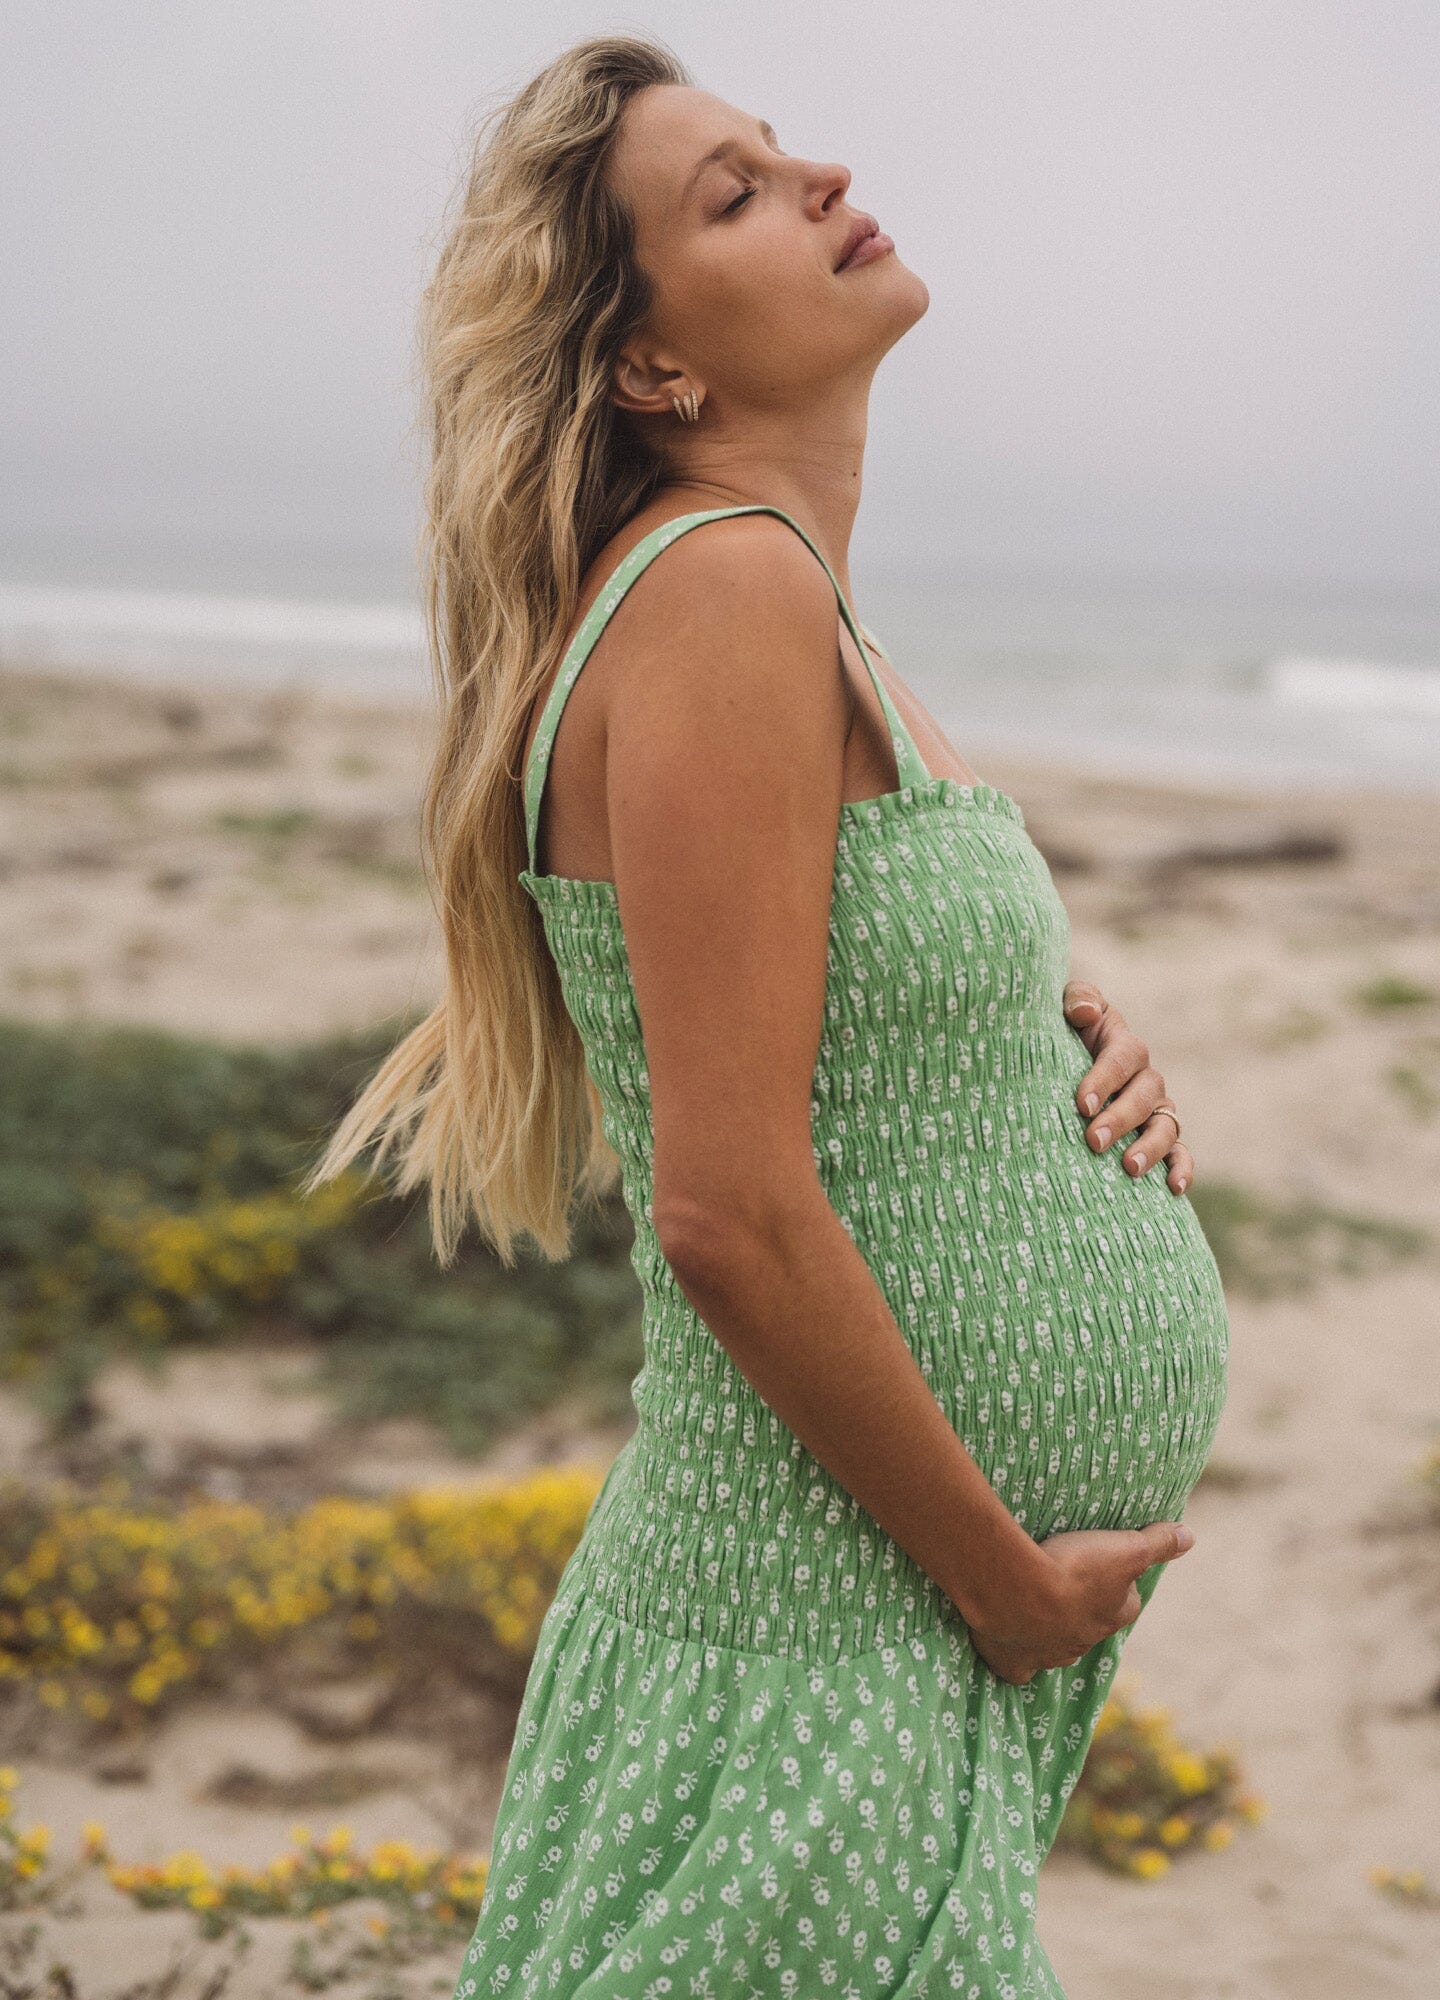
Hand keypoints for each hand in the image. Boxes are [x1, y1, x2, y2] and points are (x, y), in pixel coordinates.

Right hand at [966, 1521, 1196, 1685]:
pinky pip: (1020, 1668)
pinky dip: (1018, 1659)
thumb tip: (1190, 1537)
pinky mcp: (1016, 1664)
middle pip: (1092, 1624)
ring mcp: (1050, 1655)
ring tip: (1034, 1601)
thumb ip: (1157, 1544)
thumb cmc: (1075, 1568)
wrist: (1019, 1593)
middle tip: (1066, 1578)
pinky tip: (1010, 1644)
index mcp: (1114, 1616)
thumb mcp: (1126, 1549)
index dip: (1119, 1584)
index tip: (1105, 1565)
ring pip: (1058, 1645)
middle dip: (1084, 1607)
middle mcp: (1086, 1641)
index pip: (1127, 1602)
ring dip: (1051, 1628)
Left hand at [1063, 979, 1194, 1194]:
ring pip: (1164, 1126)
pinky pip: (1178, 1152)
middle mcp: (1145, 1078)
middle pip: (1144, 1096)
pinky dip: (1181, 1168)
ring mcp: (1154, 1109)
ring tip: (1128, 1167)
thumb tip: (1084, 1013)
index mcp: (1123, 1045)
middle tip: (1093, 1140)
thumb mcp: (1063, 1009)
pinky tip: (1173, 1189)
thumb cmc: (1060, 1036)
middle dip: (1121, 1119)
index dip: (1104, 1079)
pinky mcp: (1157, 1137)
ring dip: (1150, 1147)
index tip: (1082, 1104)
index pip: (1122, 1058)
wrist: (1062, 1065)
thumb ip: (1076, 1000)